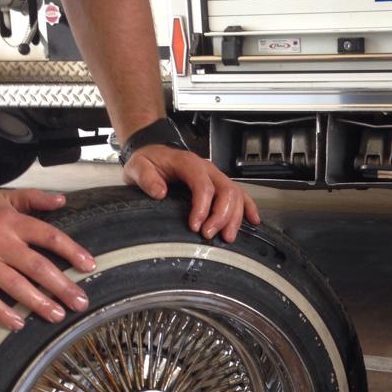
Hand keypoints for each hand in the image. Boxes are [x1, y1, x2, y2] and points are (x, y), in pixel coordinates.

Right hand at [0, 189, 95, 329]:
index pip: (49, 236)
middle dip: (61, 286)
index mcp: (11, 221)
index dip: (72, 251)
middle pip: (37, 266)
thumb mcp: (2, 197)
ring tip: (57, 315)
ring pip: (15, 284)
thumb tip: (62, 200)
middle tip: (80, 302)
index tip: (90, 266)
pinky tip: (18, 324)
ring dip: (38, 302)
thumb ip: (32, 198)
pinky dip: (2, 313)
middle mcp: (0, 241)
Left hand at [123, 145, 260, 243]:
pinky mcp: (219, 184)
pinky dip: (248, 208)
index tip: (194, 226)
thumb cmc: (148, 162)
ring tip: (226, 237)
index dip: (202, 207)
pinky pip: (240, 194)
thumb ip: (146, 178)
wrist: (153, 154)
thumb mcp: (138, 167)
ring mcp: (215, 176)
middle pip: (226, 191)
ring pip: (236, 195)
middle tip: (209, 235)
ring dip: (234, 218)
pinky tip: (252, 221)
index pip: (203, 185)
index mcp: (188, 163)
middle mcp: (206, 168)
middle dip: (221, 216)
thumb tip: (160, 192)